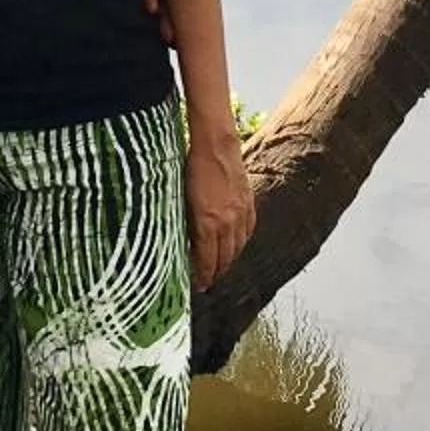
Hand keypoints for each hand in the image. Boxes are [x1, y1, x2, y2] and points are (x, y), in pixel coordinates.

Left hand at [184, 129, 254, 293]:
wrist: (215, 144)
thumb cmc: (192, 168)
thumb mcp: (181, 200)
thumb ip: (185, 226)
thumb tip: (183, 245)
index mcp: (208, 224)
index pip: (207, 261)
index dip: (203, 277)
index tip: (198, 286)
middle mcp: (228, 223)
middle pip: (225, 259)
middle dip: (215, 273)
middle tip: (208, 281)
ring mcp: (240, 213)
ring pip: (238, 247)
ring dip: (229, 260)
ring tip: (220, 267)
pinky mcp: (248, 203)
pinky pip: (248, 231)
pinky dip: (241, 242)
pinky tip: (235, 245)